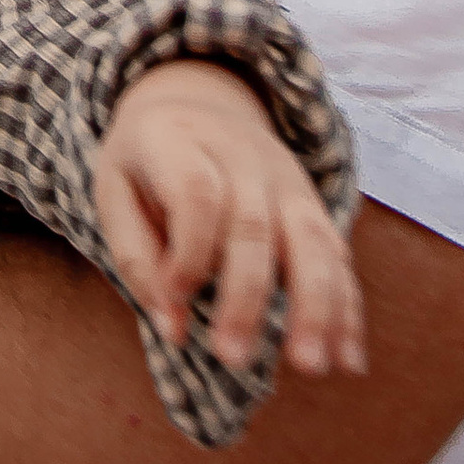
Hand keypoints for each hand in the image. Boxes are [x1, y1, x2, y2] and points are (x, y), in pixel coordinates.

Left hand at [93, 58, 366, 382]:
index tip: (175, 299)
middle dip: (246, 297)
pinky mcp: (312, 203)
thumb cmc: (146, 163)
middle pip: (253, 225)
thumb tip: (172, 328)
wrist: (196, 97)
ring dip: (315, 306)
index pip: (197, 195)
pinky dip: (347, 307)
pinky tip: (349, 358)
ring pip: (310, 239)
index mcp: (178, 141)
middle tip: (234, 359)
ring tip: (310, 366)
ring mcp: (285, 177)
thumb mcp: (114, 192)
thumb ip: (137, 260)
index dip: (188, 251)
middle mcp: (241, 155)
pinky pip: (337, 254)